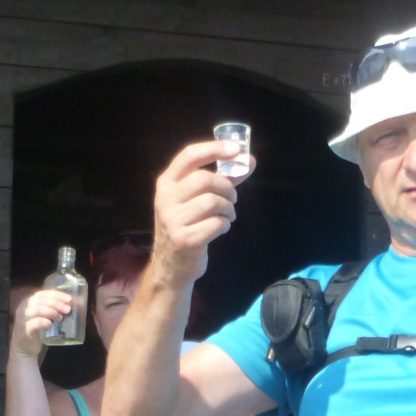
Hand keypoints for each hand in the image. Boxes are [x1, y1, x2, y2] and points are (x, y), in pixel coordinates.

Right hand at [11, 287, 77, 359]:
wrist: (25, 349)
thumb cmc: (37, 331)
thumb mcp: (45, 317)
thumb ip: (54, 309)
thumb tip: (72, 304)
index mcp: (29, 301)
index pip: (43, 293)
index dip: (57, 295)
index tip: (69, 299)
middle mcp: (24, 308)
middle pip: (41, 300)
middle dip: (57, 303)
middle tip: (68, 309)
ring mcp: (22, 319)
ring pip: (37, 309)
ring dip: (51, 312)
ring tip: (60, 318)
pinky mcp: (24, 330)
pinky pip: (35, 323)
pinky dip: (45, 322)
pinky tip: (51, 326)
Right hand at [152, 140, 245, 276]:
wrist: (171, 266)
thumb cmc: (187, 226)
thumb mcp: (196, 199)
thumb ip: (223, 178)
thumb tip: (249, 160)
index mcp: (167, 182)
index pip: (189, 155)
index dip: (214, 149)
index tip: (236, 149)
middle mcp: (165, 198)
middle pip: (205, 179)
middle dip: (227, 188)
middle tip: (232, 199)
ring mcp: (172, 219)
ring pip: (212, 202)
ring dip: (228, 209)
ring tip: (227, 216)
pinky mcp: (184, 239)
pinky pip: (215, 224)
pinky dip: (224, 225)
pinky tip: (220, 229)